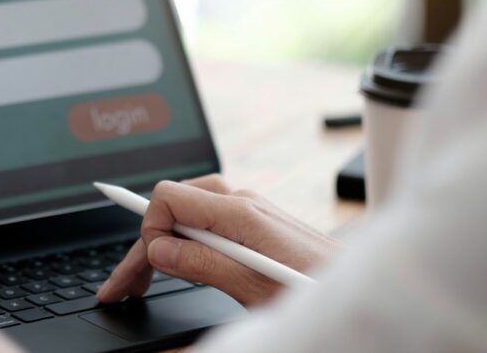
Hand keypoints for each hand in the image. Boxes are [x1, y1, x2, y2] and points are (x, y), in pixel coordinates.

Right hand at [97, 175, 339, 305]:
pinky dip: (185, 243)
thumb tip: (160, 249)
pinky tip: (180, 265)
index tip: (147, 267)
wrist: (362, 288)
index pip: (168, 196)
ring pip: (188, 215)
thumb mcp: (252, 287)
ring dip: (162, 244)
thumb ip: (203, 263)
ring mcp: (250, 210)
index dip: (149, 230)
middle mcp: (242, 202)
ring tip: (143, 280)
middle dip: (145, 244)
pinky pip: (208, 223)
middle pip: (173, 207)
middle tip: (123, 286)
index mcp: (239, 212)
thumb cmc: (315, 290)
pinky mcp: (258, 223)